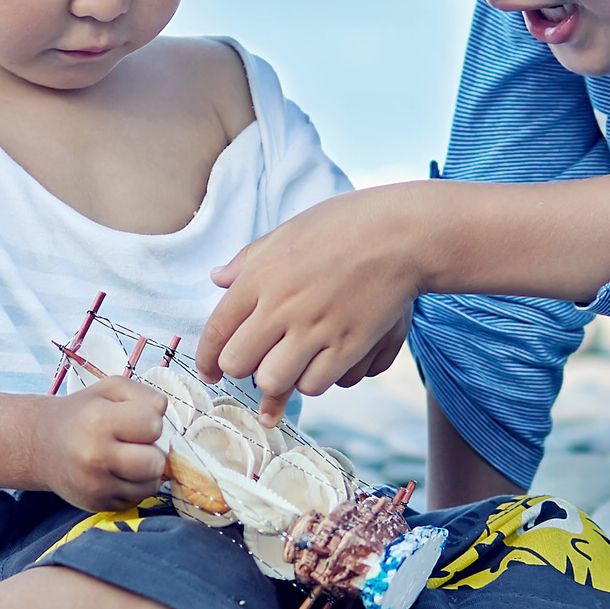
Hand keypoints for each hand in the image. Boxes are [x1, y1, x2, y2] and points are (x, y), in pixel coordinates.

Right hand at [27, 377, 166, 511]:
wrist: (42, 445)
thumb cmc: (83, 412)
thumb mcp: (110, 389)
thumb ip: (145, 394)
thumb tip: (164, 415)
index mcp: (98, 422)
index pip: (154, 425)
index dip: (149, 420)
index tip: (133, 421)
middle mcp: (95, 457)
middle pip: (156, 463)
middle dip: (151, 450)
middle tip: (133, 443)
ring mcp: (96, 486)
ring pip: (152, 484)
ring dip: (146, 471)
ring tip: (126, 458)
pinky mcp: (99, 506)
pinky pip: (139, 499)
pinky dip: (134, 486)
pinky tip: (117, 473)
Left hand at [201, 187, 424, 412]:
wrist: (402, 234)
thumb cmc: (345, 225)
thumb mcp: (288, 232)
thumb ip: (248, 259)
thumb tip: (217, 278)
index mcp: (261, 276)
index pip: (217, 329)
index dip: (207, 358)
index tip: (211, 370)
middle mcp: (282, 306)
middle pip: (239, 363)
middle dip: (241, 369)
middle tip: (254, 364)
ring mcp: (316, 328)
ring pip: (275, 381)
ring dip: (278, 379)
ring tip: (289, 365)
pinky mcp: (348, 345)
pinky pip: (315, 383)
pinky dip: (313, 380)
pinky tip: (320, 364)